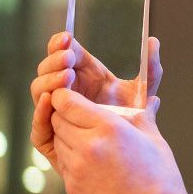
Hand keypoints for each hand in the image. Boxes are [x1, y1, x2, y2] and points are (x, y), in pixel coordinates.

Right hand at [30, 32, 160, 168]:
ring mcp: (55, 110)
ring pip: (39, 91)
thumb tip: (153, 41)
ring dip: (49, 80)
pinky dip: (40, 109)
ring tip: (67, 76)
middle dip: (54, 60)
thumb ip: (150, 69)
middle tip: (68, 59)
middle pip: (48, 69)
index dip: (60, 42)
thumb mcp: (142, 92)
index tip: (67, 38)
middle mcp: (66, 89)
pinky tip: (49, 98)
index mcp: (84, 74)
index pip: (64, 52)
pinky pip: (39, 122)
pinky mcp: (50, 134)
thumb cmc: (132, 119)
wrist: (129, 155)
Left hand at [49, 88, 190, 193]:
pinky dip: (71, 157)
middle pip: (57, 121)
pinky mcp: (71, 188)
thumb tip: (150, 100)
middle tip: (80, 116)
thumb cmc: (160, 179)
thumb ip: (143, 117)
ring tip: (89, 140)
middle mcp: (87, 145)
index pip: (67, 103)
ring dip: (67, 137)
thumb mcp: (154, 141)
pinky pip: (62, 164)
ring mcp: (76, 169)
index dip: (65, 97)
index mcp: (109, 128)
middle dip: (65, 115)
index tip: (71, 97)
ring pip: (57, 142)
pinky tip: (90, 161)